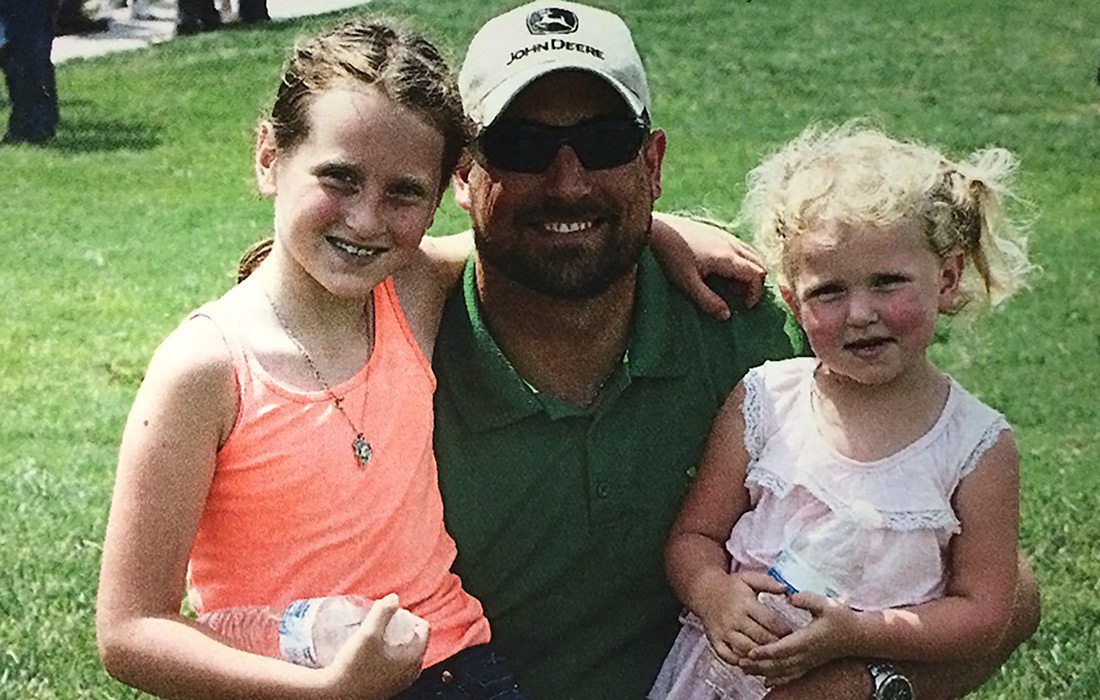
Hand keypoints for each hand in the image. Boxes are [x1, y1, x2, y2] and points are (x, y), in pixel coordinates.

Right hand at [321, 594, 427, 698]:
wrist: (334, 696)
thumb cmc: (353, 667)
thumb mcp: (368, 633)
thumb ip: (383, 612)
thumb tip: (394, 597)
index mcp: (414, 659)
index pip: (423, 628)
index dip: (407, 616)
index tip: (387, 615)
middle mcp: (412, 672)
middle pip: (414, 639)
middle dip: (400, 627)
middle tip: (380, 622)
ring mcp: (401, 682)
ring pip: (404, 652)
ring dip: (393, 640)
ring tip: (374, 635)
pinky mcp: (388, 687)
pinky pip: (395, 665)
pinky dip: (388, 654)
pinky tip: (370, 652)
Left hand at [651, 214, 766, 317]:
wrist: (656, 228)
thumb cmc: (670, 256)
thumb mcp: (687, 283)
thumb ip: (707, 300)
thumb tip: (726, 315)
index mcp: (727, 257)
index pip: (756, 274)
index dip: (755, 293)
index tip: (745, 306)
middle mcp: (731, 243)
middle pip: (758, 263)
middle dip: (754, 283)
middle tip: (738, 297)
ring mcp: (725, 235)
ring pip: (750, 253)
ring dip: (747, 271)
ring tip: (729, 285)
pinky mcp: (716, 231)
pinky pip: (739, 246)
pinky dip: (739, 261)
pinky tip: (719, 270)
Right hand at [694, 570, 793, 665]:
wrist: (703, 591)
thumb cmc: (731, 586)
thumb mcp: (749, 578)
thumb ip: (768, 583)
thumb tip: (785, 589)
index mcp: (745, 603)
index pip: (770, 621)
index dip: (784, 630)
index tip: (794, 634)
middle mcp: (734, 618)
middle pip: (761, 638)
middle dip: (776, 645)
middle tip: (787, 649)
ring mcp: (723, 631)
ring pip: (747, 650)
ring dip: (761, 656)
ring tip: (772, 657)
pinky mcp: (715, 641)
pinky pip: (728, 657)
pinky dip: (740, 662)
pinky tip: (751, 661)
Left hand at [740, 593, 861, 686]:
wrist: (859, 636)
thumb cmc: (842, 618)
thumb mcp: (826, 604)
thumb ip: (806, 599)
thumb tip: (788, 596)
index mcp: (807, 639)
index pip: (783, 648)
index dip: (766, 651)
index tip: (750, 651)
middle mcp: (806, 654)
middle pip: (778, 663)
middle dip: (758, 664)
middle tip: (739, 662)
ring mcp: (808, 661)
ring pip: (782, 671)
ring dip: (763, 671)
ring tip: (744, 670)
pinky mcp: (810, 664)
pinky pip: (791, 675)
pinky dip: (777, 679)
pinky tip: (765, 681)